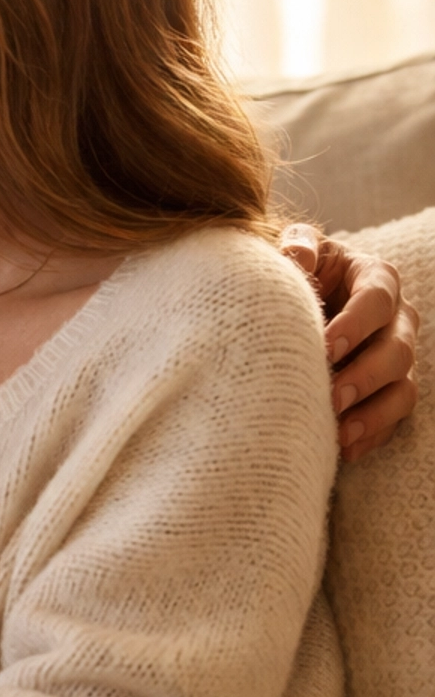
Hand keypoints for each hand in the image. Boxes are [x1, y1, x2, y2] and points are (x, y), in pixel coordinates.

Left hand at [280, 224, 417, 461]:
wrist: (299, 302)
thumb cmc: (301, 271)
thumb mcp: (299, 249)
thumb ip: (297, 246)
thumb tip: (295, 255)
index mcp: (376, 278)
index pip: (376, 299)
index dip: (356, 323)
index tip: (327, 347)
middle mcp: (396, 319)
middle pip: (396, 350)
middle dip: (365, 375)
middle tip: (331, 395)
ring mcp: (397, 357)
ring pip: (402, 390)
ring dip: (372, 413)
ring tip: (338, 430)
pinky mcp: (389, 390)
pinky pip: (393, 419)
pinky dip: (370, 435)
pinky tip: (344, 449)